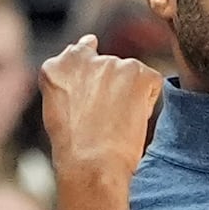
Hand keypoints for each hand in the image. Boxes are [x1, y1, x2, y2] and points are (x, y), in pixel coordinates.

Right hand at [41, 35, 162, 183]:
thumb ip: (70, 80)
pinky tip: (132, 121)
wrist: (91, 164)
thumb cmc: (74, 148)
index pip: (79, 53)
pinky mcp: (137, 72)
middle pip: (109, 66)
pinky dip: (148, 102)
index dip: (93, 73)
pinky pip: (152, 83)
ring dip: (131, 95)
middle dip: (114, 87)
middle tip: (107, 119)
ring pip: (131, 75)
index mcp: (57, 67)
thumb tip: (88, 45)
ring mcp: (110, 63)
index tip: (98, 92)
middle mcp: (82, 58)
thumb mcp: (57, 109)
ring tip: (117, 123)